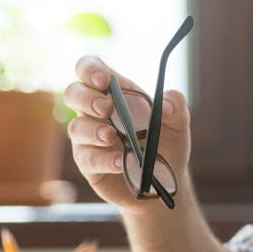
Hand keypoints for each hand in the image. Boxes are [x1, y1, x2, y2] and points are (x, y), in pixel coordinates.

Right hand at [64, 56, 192, 213]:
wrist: (164, 182)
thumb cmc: (166, 144)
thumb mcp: (178, 123)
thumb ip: (176, 106)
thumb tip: (164, 105)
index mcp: (115, 93)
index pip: (90, 69)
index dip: (91, 68)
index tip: (104, 79)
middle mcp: (96, 113)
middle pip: (73, 93)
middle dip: (86, 97)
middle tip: (107, 107)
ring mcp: (89, 139)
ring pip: (76, 127)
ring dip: (93, 130)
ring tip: (111, 136)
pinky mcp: (89, 165)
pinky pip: (87, 159)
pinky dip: (104, 159)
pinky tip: (121, 162)